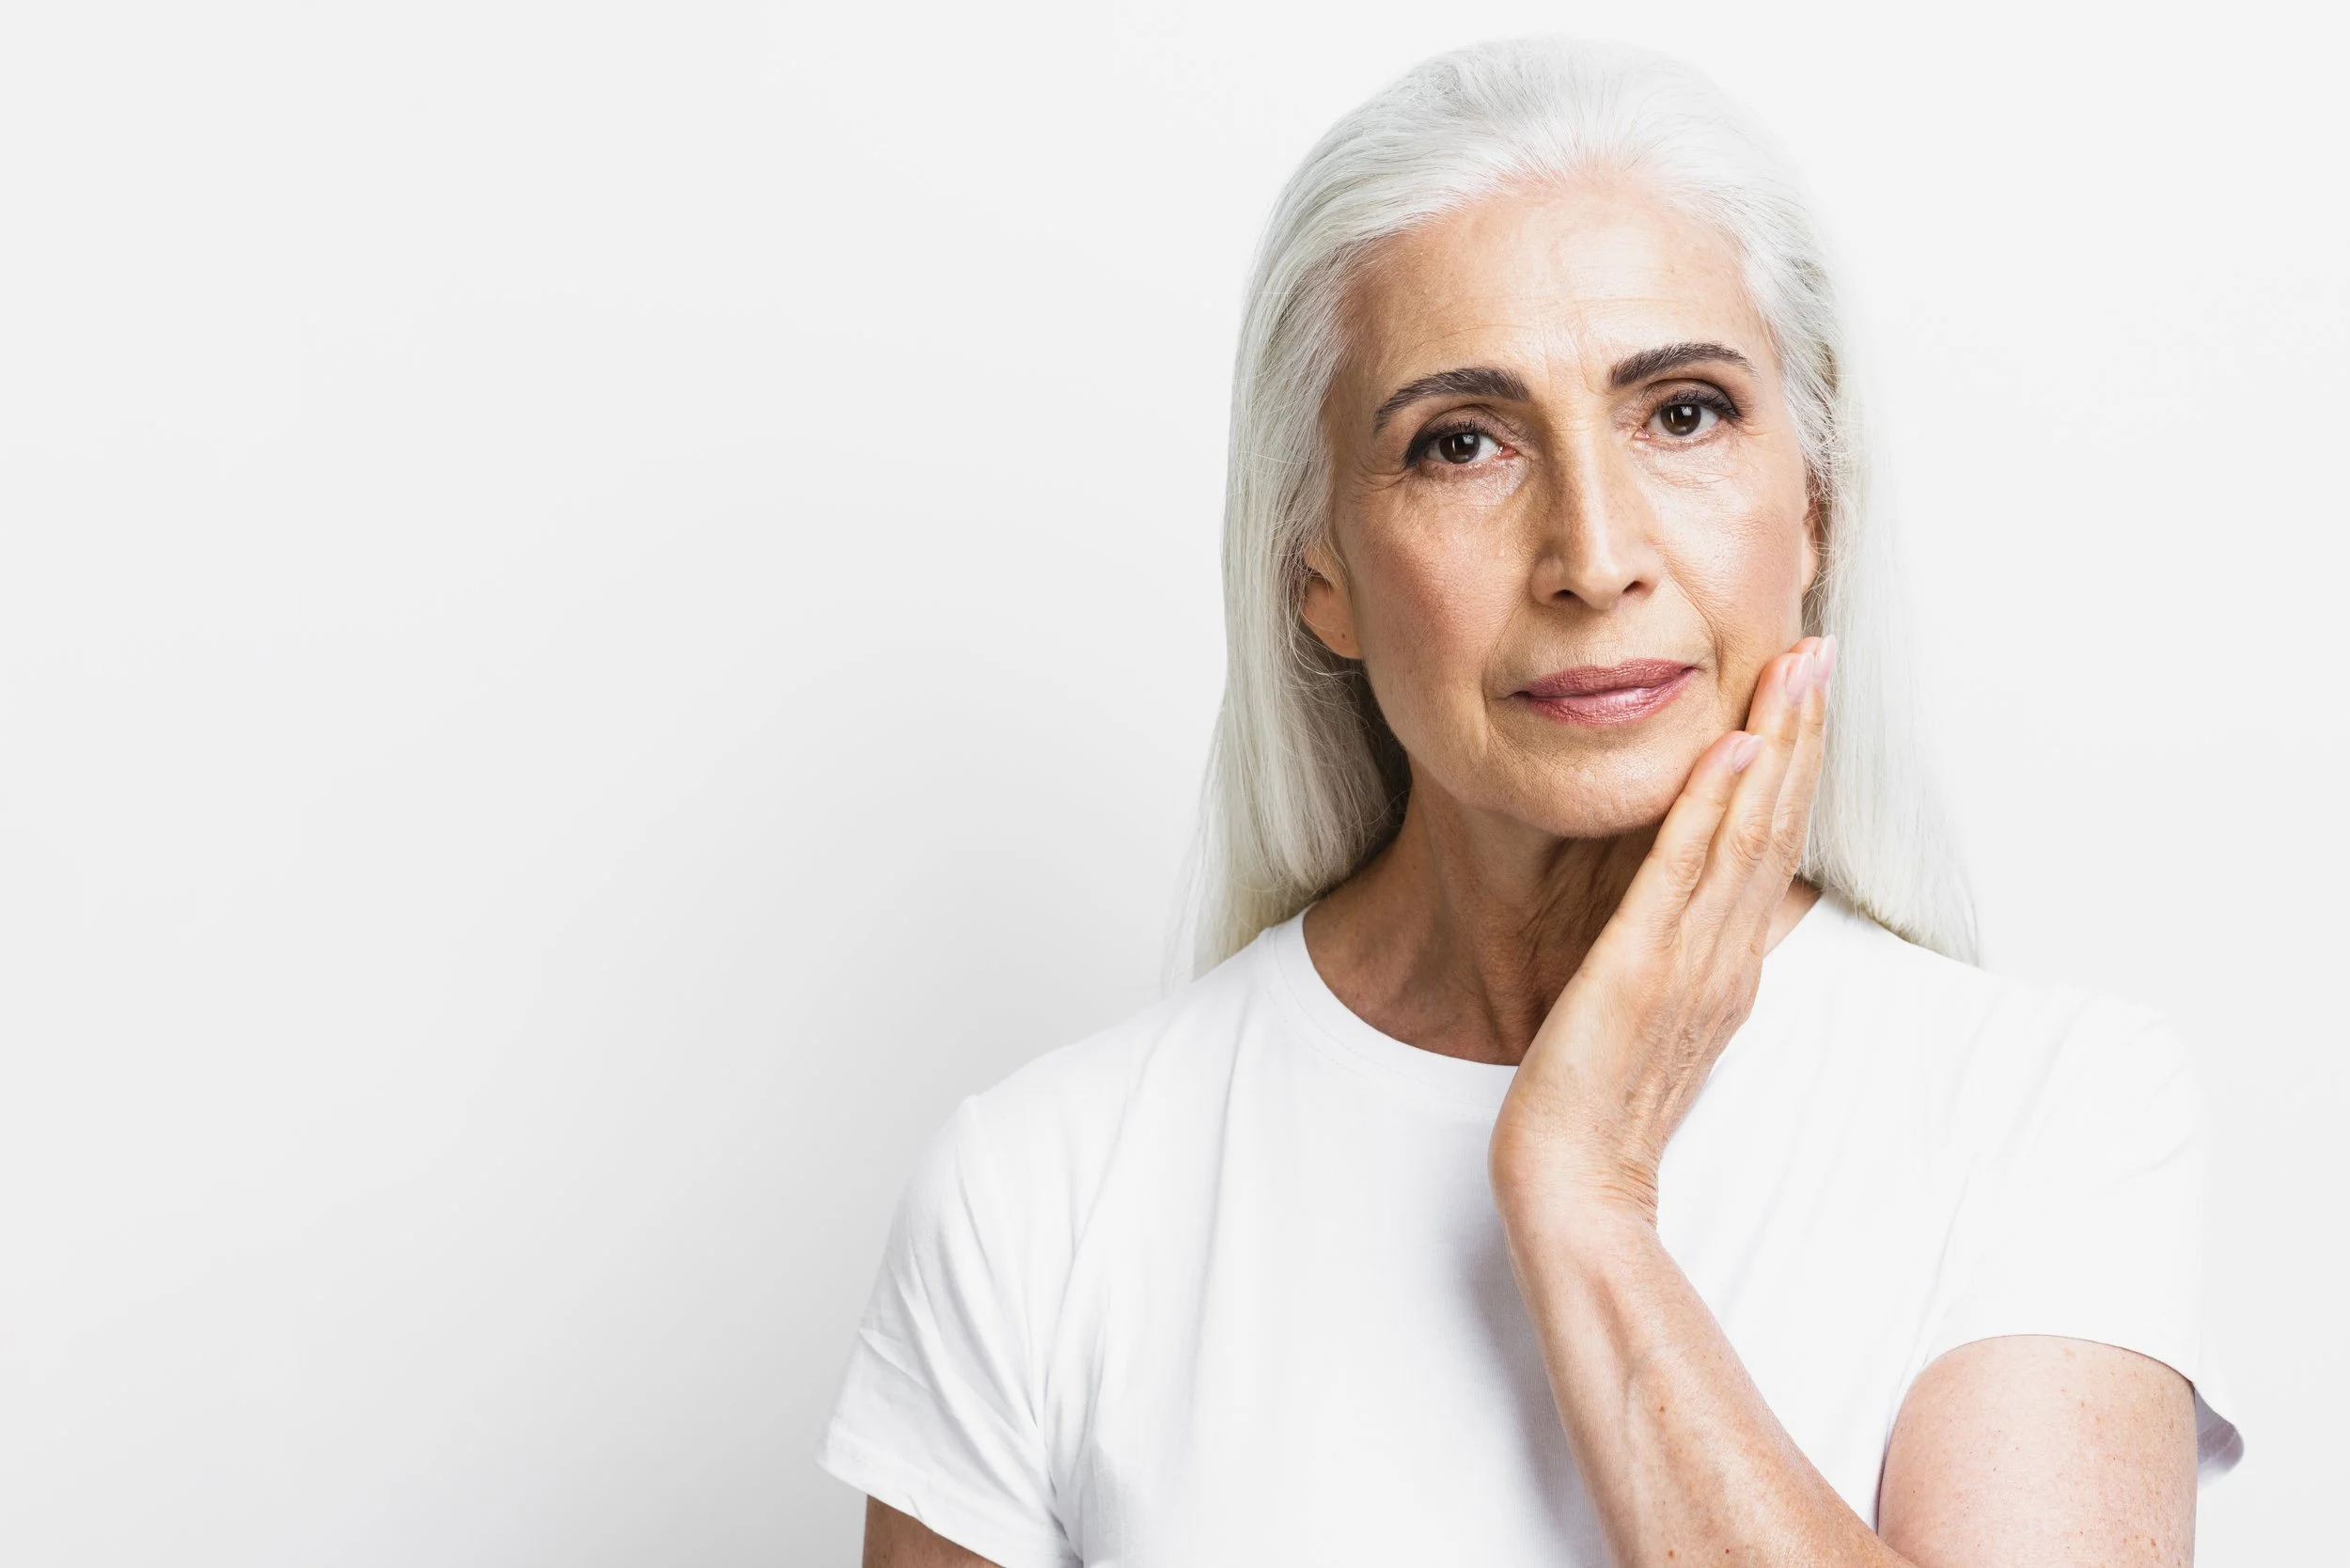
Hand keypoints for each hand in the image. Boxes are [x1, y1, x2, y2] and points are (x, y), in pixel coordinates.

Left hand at [1489, 633, 1835, 1230]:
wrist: (1575, 1185)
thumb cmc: (1602, 1106)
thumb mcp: (1654, 1017)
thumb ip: (1679, 960)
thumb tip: (1692, 911)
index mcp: (1730, 964)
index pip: (1773, 843)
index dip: (1795, 762)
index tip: (1805, 688)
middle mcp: (1726, 956)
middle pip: (1777, 822)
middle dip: (1800, 730)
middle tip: (1818, 647)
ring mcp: (1690, 963)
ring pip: (1746, 835)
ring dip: (1772, 745)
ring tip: (1792, 668)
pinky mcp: (1640, 972)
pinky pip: (1681, 877)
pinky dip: (1707, 810)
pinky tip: (1727, 749)